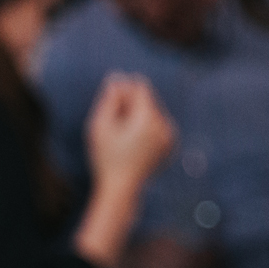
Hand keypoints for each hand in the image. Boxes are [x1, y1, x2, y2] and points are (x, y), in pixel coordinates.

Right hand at [87, 73, 176, 191]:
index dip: (124, 89)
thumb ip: (109, 100)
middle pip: (147, 100)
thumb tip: (116, 79)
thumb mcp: (100, 126)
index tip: (110, 102)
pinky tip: (129, 141)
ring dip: (136, 115)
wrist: (121, 188)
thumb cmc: (105, 157)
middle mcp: (163, 124)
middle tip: (113, 122)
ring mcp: (169, 135)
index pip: (140, 88)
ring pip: (151, 112)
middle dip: (130, 103)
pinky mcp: (168, 144)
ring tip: (120, 134)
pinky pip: (156, 125)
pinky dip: (143, 126)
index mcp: (148, 119)